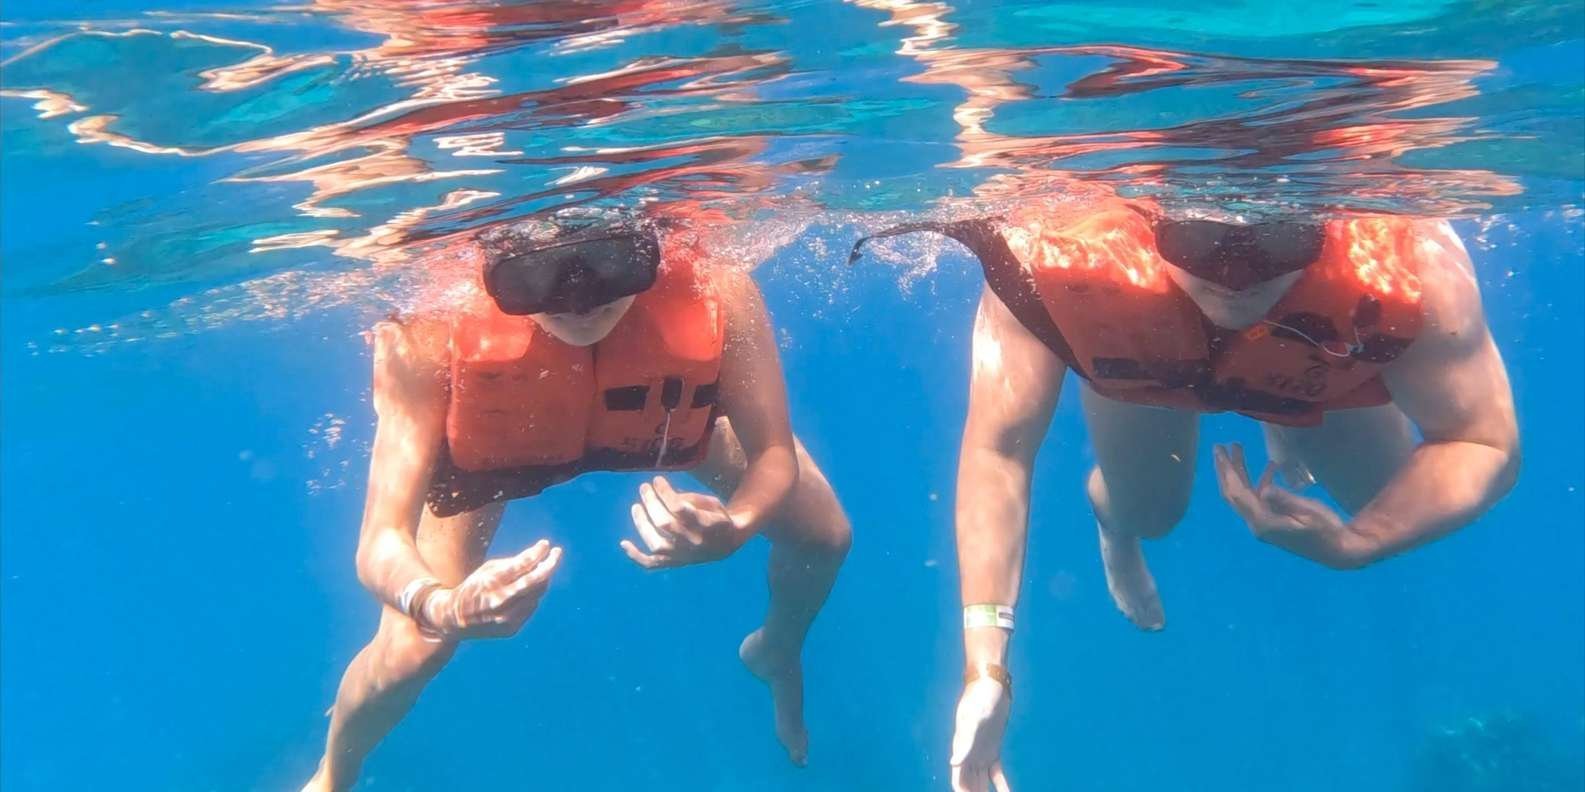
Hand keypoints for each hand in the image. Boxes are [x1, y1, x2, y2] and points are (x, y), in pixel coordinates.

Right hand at [425, 540, 562, 638]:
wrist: (454, 620)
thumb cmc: (473, 588)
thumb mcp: (486, 571)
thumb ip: (511, 564)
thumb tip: (539, 557)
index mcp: (491, 582)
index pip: (522, 564)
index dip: (537, 553)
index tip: (546, 544)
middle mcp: (500, 601)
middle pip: (535, 581)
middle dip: (550, 565)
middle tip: (557, 553)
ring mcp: (507, 617)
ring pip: (536, 594)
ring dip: (542, 580)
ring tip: (540, 571)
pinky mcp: (511, 628)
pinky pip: (530, 607)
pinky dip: (532, 596)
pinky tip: (525, 591)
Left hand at [620, 476, 746, 568]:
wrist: (726, 545)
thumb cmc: (716, 517)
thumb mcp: (711, 502)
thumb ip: (689, 498)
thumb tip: (662, 493)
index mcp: (707, 525)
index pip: (679, 508)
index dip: (665, 493)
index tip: (657, 480)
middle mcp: (693, 542)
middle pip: (664, 523)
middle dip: (651, 502)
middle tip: (644, 487)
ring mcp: (682, 555)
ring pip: (656, 543)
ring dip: (641, 523)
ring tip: (635, 506)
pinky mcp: (673, 562)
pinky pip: (652, 564)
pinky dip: (635, 556)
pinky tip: (623, 543)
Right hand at [950, 677, 1011, 791]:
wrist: (990, 683)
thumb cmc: (980, 697)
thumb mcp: (973, 718)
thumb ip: (964, 741)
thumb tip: (953, 763)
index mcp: (962, 749)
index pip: (958, 780)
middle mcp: (968, 754)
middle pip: (968, 785)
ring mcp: (980, 753)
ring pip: (980, 783)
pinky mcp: (992, 750)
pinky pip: (996, 774)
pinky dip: (1001, 786)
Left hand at [1213, 443, 1375, 569]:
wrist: (1337, 551)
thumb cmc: (1325, 531)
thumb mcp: (1308, 513)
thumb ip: (1285, 501)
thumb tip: (1264, 489)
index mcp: (1262, 522)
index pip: (1237, 493)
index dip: (1227, 471)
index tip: (1220, 450)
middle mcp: (1257, 523)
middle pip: (1233, 494)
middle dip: (1225, 470)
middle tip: (1219, 447)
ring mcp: (1263, 522)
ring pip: (1244, 494)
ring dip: (1240, 472)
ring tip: (1237, 449)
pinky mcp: (1272, 520)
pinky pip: (1259, 498)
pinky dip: (1260, 481)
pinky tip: (1270, 466)